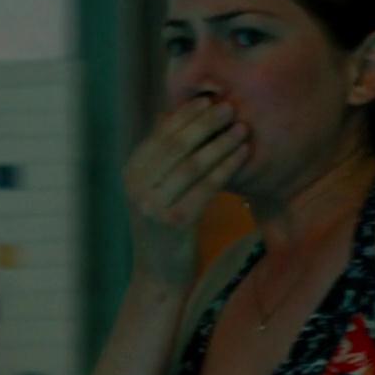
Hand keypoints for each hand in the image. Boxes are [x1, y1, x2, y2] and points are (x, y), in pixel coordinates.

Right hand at [122, 96, 250, 291]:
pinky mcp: (175, 222)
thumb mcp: (158, 190)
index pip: (160, 134)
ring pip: (193, 164)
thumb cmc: (166, 228)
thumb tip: (181, 115)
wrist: (159, 275)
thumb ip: (166, 159)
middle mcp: (136, 187)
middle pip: (177, 145)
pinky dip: (227, 167)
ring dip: (221, 143)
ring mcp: (153, 205)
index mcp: (131, 172)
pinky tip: (243, 154)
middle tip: (230, 108)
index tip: (210, 99)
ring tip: (242, 128)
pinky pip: (206, 186)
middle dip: (205, 124)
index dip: (186, 115)